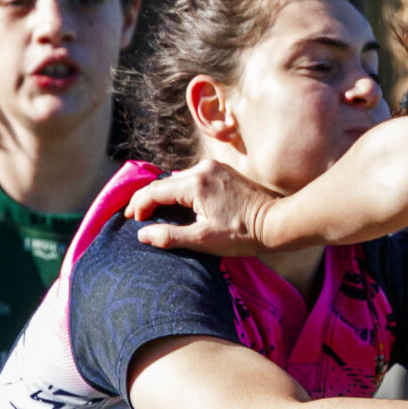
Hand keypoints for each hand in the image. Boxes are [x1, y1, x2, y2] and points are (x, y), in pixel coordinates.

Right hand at [127, 161, 278, 255]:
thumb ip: (170, 236)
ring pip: (178, 180)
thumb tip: (143, 234)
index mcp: (194, 184)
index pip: (154, 191)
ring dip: (165, 195)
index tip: (131, 220)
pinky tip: (179, 205)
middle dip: (148, 200)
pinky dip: (181, 191)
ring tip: (155, 213)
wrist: (276, 222)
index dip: (138, 205)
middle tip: (138, 217)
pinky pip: (193, 179)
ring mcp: (214, 168)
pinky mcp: (223, 172)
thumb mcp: (203, 240)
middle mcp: (202, 169)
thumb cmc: (242, 234)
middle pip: (165, 183)